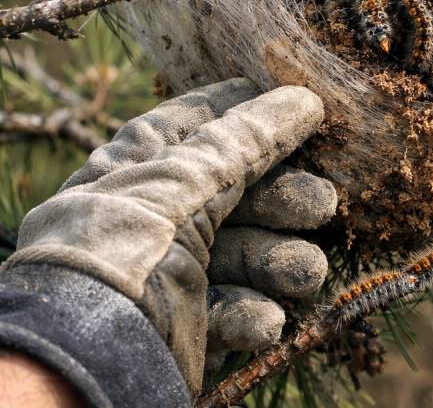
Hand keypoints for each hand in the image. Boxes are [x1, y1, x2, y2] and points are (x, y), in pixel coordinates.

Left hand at [4, 78, 331, 394]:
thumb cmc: (120, 250)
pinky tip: (265, 318)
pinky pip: (232, 308)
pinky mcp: (186, 323)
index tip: (298, 106)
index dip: (245, 111)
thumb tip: (304, 99)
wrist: (83, 358)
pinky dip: (252, 313)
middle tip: (322, 204)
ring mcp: (169, 271)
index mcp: (134, 168)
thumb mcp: (180, 182)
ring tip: (306, 272)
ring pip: (244, 252)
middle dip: (283, 200)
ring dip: (278, 261)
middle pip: (236, 192)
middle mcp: (152, 215)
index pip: (195, 124)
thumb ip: (244, 140)